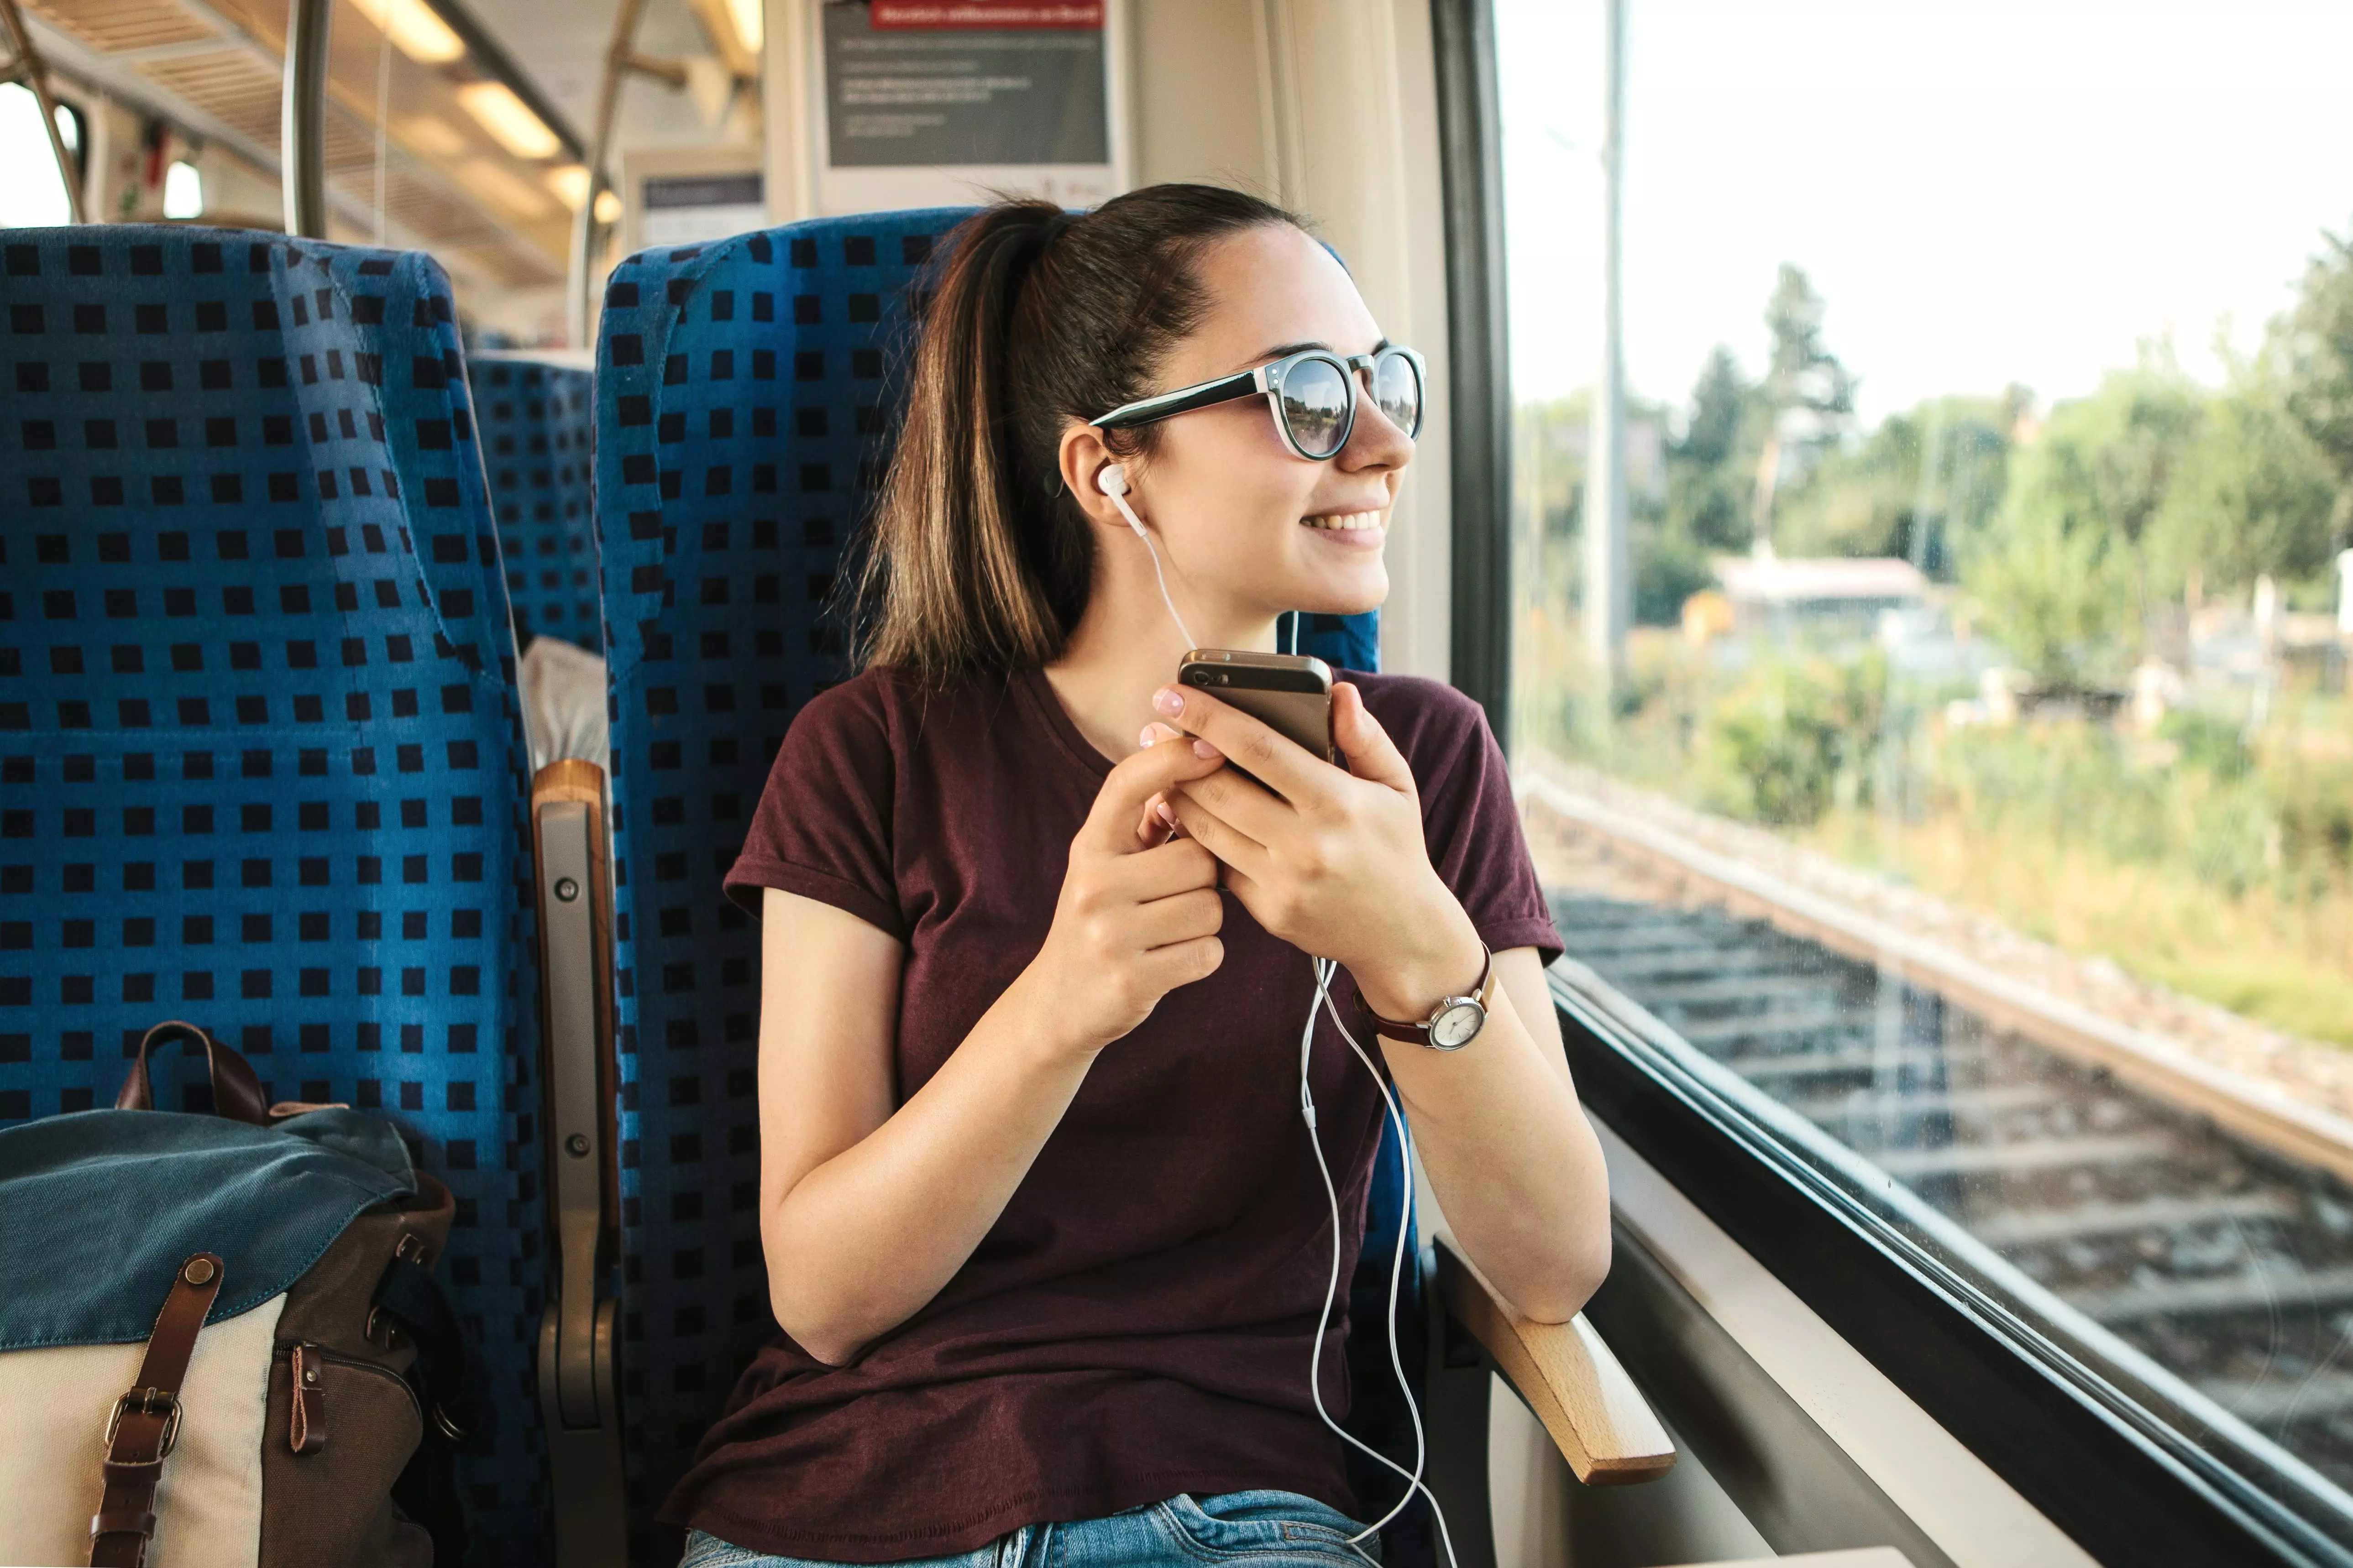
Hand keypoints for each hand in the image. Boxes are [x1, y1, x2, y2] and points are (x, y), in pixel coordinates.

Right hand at [1026, 733, 1228, 1055]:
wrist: (1058, 1004)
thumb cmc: (1099, 920)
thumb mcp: (1104, 864)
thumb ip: (1142, 821)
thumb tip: (1190, 760)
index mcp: (1088, 847)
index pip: (1127, 783)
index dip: (1172, 758)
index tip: (1210, 745)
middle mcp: (1092, 885)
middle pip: (1196, 858)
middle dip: (1203, 877)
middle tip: (1175, 895)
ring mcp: (1110, 935)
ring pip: (1209, 907)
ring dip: (1205, 920)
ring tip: (1170, 929)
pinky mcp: (1133, 980)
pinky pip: (1208, 952)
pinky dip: (1202, 956)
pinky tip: (1172, 959)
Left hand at [1157, 682, 1483, 1019]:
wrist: (1403, 936)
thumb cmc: (1395, 848)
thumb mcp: (1397, 787)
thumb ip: (1365, 738)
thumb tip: (1338, 691)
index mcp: (1338, 803)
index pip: (1260, 749)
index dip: (1210, 717)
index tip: (1172, 694)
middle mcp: (1307, 845)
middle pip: (1219, 789)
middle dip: (1176, 754)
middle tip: (1152, 727)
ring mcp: (1283, 883)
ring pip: (1208, 829)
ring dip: (1176, 794)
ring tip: (1158, 765)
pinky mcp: (1268, 912)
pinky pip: (1218, 865)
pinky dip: (1195, 836)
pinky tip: (1182, 811)